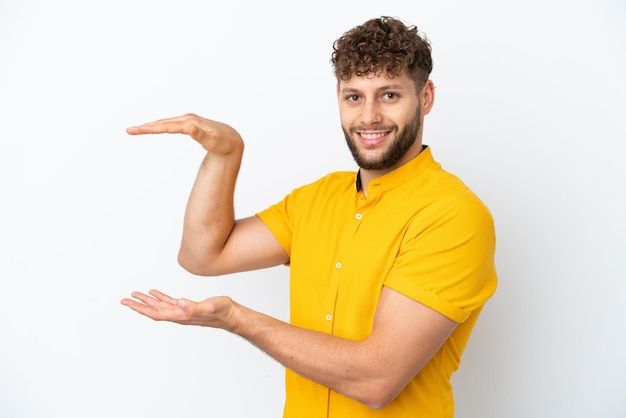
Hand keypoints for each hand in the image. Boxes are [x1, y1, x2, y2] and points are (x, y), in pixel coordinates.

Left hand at [120, 289, 235, 328]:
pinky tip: (155, 293)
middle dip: (138, 305)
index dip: (140, 308)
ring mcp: (183, 311)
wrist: (233, 316)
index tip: (127, 302)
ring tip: (136, 294)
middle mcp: (179, 315)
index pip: (155, 312)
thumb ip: (194, 307)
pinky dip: (161, 297)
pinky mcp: (189, 307)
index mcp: (181, 315)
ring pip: (161, 306)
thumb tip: (179, 303)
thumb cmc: (223, 312)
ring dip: (148, 301)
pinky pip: (170, 302)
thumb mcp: (209, 307)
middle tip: (124, 299)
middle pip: (154, 310)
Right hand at [126, 113, 242, 153]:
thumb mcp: (213, 142)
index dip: (151, 129)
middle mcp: (188, 119)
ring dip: (151, 125)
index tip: (137, 130)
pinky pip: (171, 124)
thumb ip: (201, 135)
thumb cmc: (223, 143)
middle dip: (146, 127)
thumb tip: (190, 128)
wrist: (232, 139)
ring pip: (166, 122)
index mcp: (190, 123)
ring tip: (137, 129)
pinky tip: (154, 128)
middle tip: (129, 130)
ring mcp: (188, 120)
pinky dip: (160, 126)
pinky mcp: (189, 124)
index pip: (167, 126)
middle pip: (163, 122)